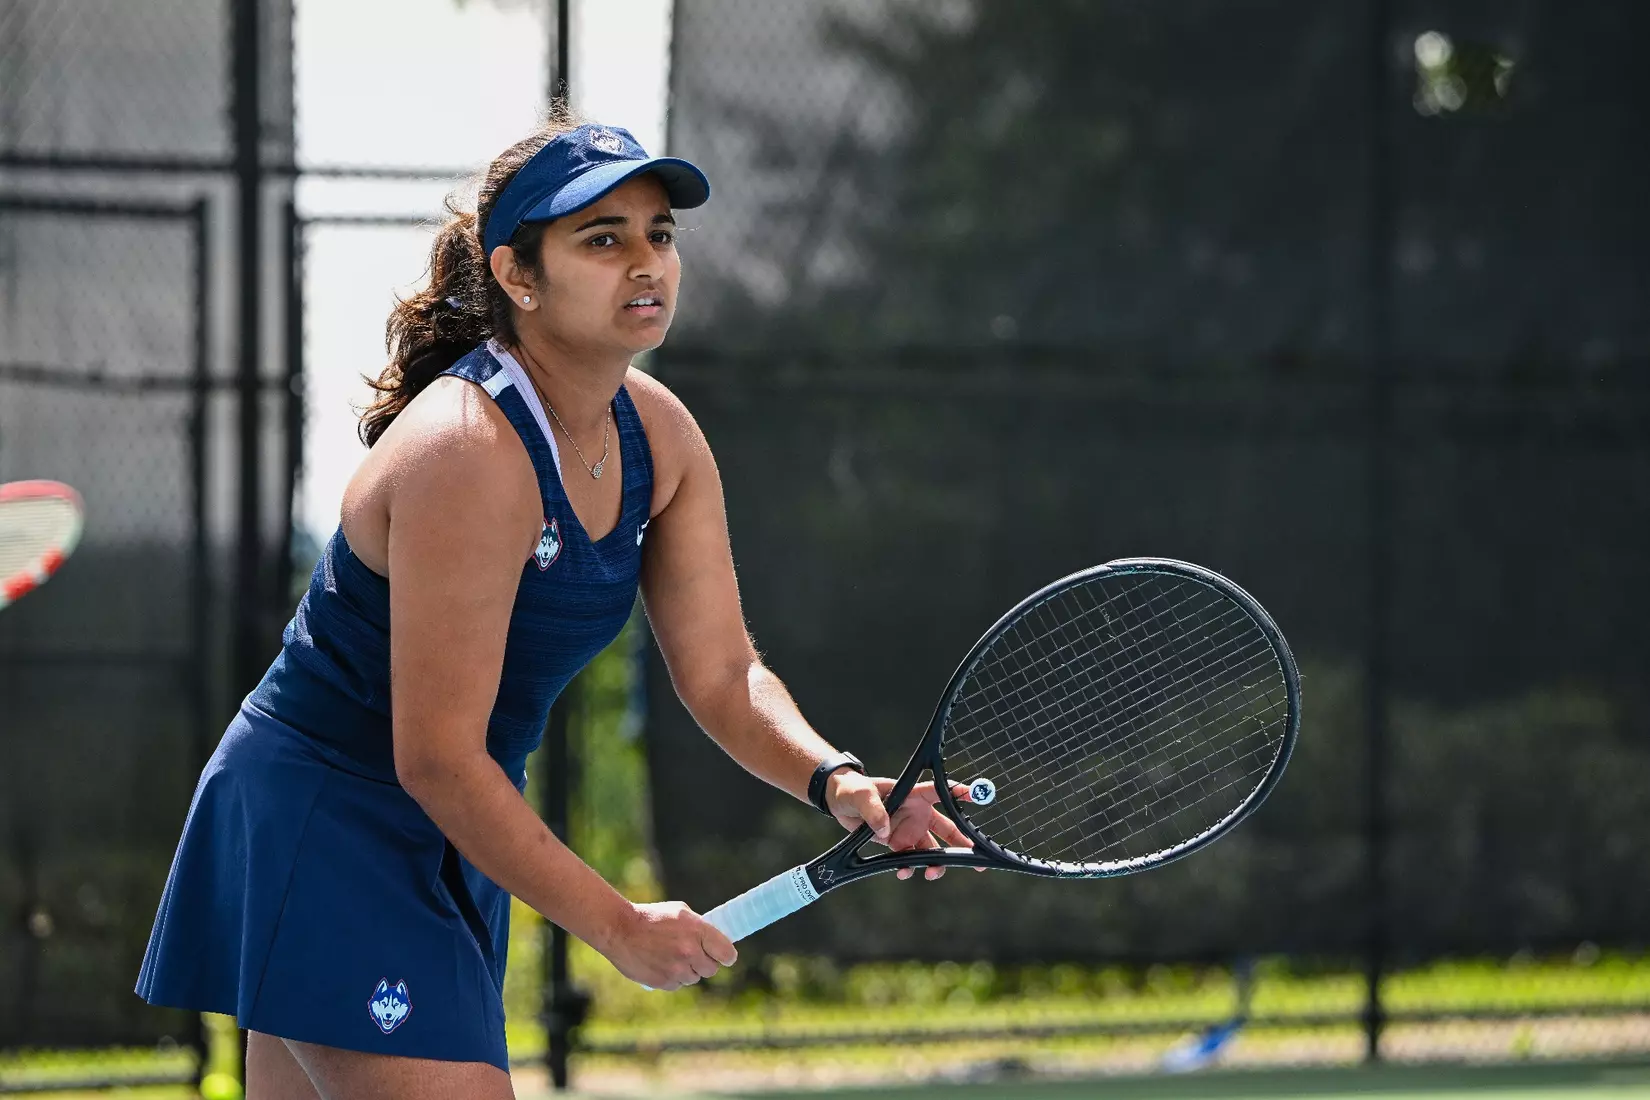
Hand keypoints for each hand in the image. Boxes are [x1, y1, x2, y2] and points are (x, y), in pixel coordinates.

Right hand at [600, 901, 736, 990]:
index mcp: (698, 931)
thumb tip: (717, 943)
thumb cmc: (652, 917)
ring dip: (687, 970)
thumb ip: (700, 928)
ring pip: (694, 978)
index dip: (726, 955)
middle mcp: (690, 952)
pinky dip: (672, 977)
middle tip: (693, 953)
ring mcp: (676, 969)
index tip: (724, 956)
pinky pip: (677, 984)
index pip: (727, 954)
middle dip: (705, 962)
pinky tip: (660, 962)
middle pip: (712, 969)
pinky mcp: (663, 982)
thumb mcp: (681, 912)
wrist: (620, 929)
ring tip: (671, 955)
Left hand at [825, 772, 980, 881]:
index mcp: (913, 795)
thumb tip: (885, 830)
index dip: (957, 792)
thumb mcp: (862, 795)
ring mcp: (909, 830)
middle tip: (976, 857)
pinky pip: (909, 860)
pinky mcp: (897, 844)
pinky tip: (904, 873)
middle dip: (962, 843)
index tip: (975, 794)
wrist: (840, 804)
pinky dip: (908, 869)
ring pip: (930, 850)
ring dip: (935, 863)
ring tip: (932, 873)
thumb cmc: (854, 789)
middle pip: (946, 829)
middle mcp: (916, 814)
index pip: (938, 792)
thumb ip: (874, 810)